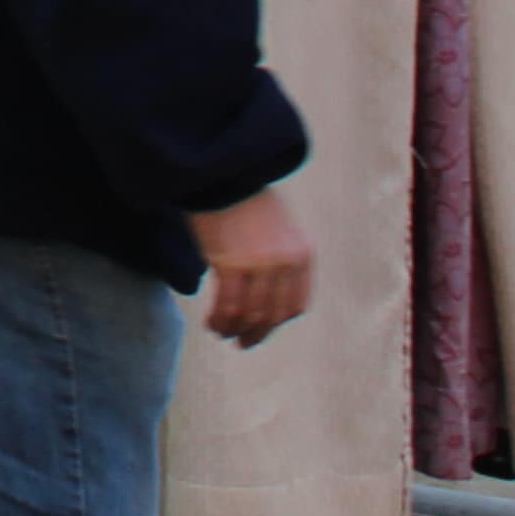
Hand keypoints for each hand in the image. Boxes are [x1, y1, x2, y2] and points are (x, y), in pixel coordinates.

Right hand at [185, 189, 315, 346]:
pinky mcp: (232, 264)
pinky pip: (228, 305)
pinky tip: (211, 323)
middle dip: (256, 333)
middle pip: (273, 314)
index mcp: (302, 254)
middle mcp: (287, 262)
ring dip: (235, 330)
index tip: (260, 328)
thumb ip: (279, 259)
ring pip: (250, 314)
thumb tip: (264, 294)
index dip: (276, 322)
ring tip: (222, 333)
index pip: (296, 304)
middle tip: (242, 342)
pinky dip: (220, 320)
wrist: (222, 173)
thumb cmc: (243, 197)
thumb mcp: (277, 228)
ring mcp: (261, 265)